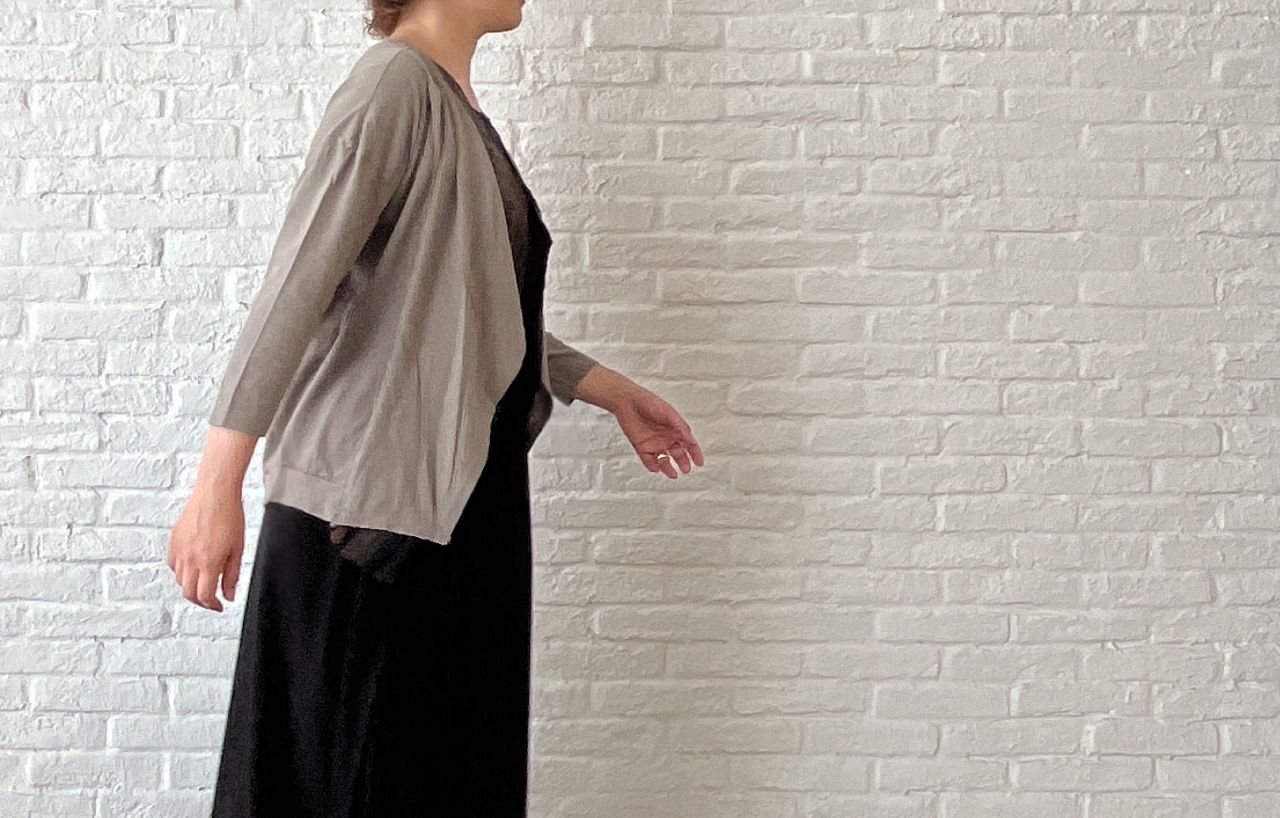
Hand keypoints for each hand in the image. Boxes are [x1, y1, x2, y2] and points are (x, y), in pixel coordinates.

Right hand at [168, 487, 244, 611]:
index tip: (219, 606)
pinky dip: (181, 571)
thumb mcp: (238, 549)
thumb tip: (230, 594)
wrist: (215, 493)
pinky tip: (193, 566)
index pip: (205, 596)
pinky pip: (173, 564)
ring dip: (191, 585)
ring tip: (204, 581)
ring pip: (179, 580)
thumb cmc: (229, 515)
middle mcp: (190, 558)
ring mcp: (179, 549)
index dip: (213, 605)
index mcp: (208, 562)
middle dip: (201, 600)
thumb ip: (232, 575)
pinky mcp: (173, 541)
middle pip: (188, 592)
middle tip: (212, 599)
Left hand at [611, 387, 704, 478]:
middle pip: (678, 454)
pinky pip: (649, 461)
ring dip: (669, 468)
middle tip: (686, 469)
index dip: (695, 453)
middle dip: (683, 463)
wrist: (628, 402)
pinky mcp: (642, 447)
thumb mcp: (669, 414)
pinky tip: (657, 467)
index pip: (689, 444)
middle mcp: (666, 438)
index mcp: (675, 429)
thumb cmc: (650, 403)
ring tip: (673, 474)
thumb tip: (691, 440)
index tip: (699, 462)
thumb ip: (681, 427)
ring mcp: (654, 444)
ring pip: (664, 460)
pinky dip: (653, 466)